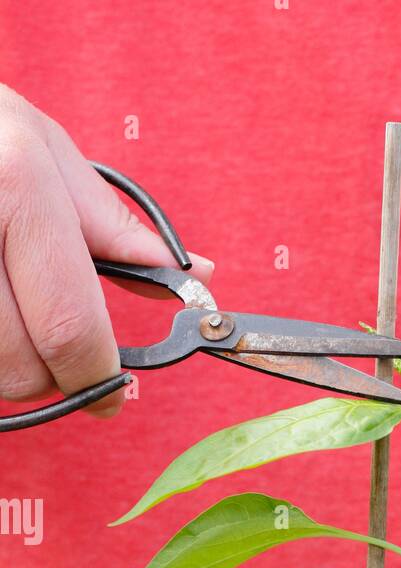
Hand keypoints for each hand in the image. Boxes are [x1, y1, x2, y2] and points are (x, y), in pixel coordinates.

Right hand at [0, 86, 212, 416]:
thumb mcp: (43, 152)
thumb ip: (113, 227)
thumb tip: (195, 275)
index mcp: (17, 184)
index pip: (70, 328)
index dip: (97, 377)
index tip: (111, 396)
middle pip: (23, 369)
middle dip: (51, 379)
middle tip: (55, 357)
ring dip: (8, 371)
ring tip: (13, 321)